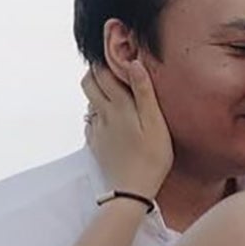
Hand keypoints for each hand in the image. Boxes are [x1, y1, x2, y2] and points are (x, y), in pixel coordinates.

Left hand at [83, 60, 172, 203]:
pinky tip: (112, 119)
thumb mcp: (155, 123)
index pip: (102, 72)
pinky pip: (91, 121)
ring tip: (116, 93)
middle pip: (88, 83)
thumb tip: (133, 63)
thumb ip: (144, 92)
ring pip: (89, 101)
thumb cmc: (151, 158)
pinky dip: (98, 113)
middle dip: (96, 71)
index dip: (106, 59)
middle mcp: (103, 115)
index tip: (116, 54)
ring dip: (98, 92)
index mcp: (118, 106)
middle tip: (112, 70)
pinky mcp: (95, 144)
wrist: (131, 192)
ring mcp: (97, 130)